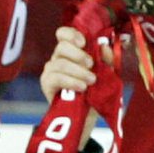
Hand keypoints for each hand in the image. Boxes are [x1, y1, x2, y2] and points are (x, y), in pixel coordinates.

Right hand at [40, 26, 102, 146]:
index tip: (84, 43)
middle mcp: (59, 58)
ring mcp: (51, 71)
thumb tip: (104, 46)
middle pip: (62, 45)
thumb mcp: (107, 76)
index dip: (72, 34)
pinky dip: (70, 81)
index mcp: (72, 52)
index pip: (64, 34)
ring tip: (91, 82)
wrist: (87, 118)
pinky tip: (81, 88)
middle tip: (92, 65)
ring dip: (78, 71)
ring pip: (60, 62)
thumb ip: (107, 60)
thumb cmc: (96, 94)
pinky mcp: (47, 85)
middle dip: (79, 54)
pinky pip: (55, 77)